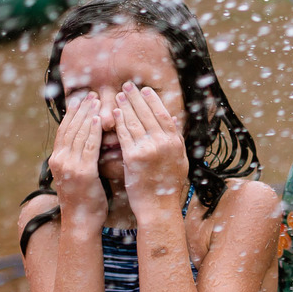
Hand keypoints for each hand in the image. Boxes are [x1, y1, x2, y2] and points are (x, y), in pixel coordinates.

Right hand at [48, 93, 106, 227]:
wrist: (81, 222)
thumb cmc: (84, 200)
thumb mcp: (78, 175)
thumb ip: (80, 158)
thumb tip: (88, 142)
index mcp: (57, 160)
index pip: (64, 130)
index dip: (72, 113)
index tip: (81, 99)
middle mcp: (59, 160)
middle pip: (70, 128)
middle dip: (80, 109)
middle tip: (90, 93)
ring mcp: (69, 166)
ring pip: (78, 133)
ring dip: (88, 115)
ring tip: (96, 100)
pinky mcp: (82, 172)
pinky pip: (88, 146)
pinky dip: (93, 131)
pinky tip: (100, 119)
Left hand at [113, 83, 187, 217]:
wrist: (158, 206)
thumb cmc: (167, 185)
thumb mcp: (179, 160)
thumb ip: (176, 139)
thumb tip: (172, 120)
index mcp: (176, 142)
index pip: (163, 114)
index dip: (153, 100)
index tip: (145, 89)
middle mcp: (164, 143)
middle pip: (148, 113)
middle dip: (136, 98)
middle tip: (127, 85)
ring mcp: (149, 149)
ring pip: (135, 121)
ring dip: (125, 106)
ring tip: (118, 95)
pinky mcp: (134, 157)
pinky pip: (124, 134)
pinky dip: (119, 122)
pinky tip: (113, 113)